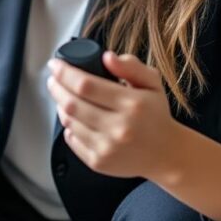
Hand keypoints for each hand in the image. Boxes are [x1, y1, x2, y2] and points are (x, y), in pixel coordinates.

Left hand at [46, 51, 181, 180]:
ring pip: (69, 122)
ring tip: (62, 96)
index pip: (86, 85)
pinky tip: (74, 118)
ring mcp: (107, 148)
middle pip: (73, 104)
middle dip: (57, 88)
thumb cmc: (156, 115)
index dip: (65, 73)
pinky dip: (68, 126)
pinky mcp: (99, 163)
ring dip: (61, 106)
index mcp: (132, 104)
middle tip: (53, 78)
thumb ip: (131, 66)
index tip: (55, 64)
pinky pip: (72, 140)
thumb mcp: (152, 82)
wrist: (166, 154)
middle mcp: (119, 128)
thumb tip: (107, 57)